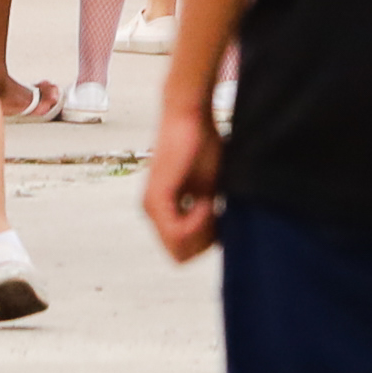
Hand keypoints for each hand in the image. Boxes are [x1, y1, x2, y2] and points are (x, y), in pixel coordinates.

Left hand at [142, 82, 229, 260]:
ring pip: (179, 248)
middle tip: (215, 209)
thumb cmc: (203, 146)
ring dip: (203, 229)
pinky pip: (178, 233)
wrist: (190, 116)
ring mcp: (151, 208)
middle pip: (181, 256)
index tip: (217, 214)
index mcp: (163, 212)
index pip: (183, 251)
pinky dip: (198, 222)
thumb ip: (209, 215)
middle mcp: (151, 214)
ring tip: (209, 200)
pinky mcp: (156, 199)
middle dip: (205, 239)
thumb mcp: (210, 189)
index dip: (206, 241)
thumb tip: (221, 241)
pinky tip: (206, 200)